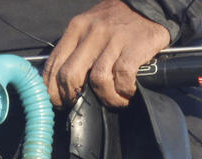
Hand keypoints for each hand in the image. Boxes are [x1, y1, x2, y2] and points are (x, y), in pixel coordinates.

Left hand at [43, 0, 170, 107]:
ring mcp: (114, 39)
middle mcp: (92, 32)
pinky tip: (127, 93)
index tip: (58, 102)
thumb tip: (60, 82)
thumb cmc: (117, 23)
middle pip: (69, 75)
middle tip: (79, 106)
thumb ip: (75, 48)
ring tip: (113, 100)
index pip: (54, 63)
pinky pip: (122, 79)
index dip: (52, 90)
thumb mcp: (90, 27)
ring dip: (106, 98)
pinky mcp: (134, 47)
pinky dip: (123, 92)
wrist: (149, 6)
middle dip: (71, 97)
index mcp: (77, 27)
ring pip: (97, 80)